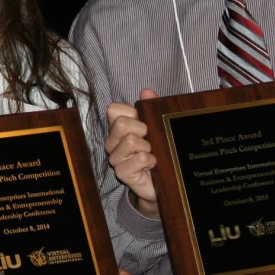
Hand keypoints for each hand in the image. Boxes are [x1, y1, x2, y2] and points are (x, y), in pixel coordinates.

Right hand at [106, 89, 159, 217]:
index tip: (143, 123)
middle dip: (142, 129)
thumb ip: (152, 107)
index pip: (113, 109)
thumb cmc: (157, 152)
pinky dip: (151, 161)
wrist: (161, 183)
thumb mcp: (156, 127)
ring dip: (148, 147)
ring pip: (131, 141)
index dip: (132, 113)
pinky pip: (139, 159)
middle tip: (149, 140)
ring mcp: (115, 158)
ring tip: (151, 154)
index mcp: (118, 127)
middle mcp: (112, 141)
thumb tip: (146, 91)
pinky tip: (151, 166)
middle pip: (121, 123)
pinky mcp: (121, 173)